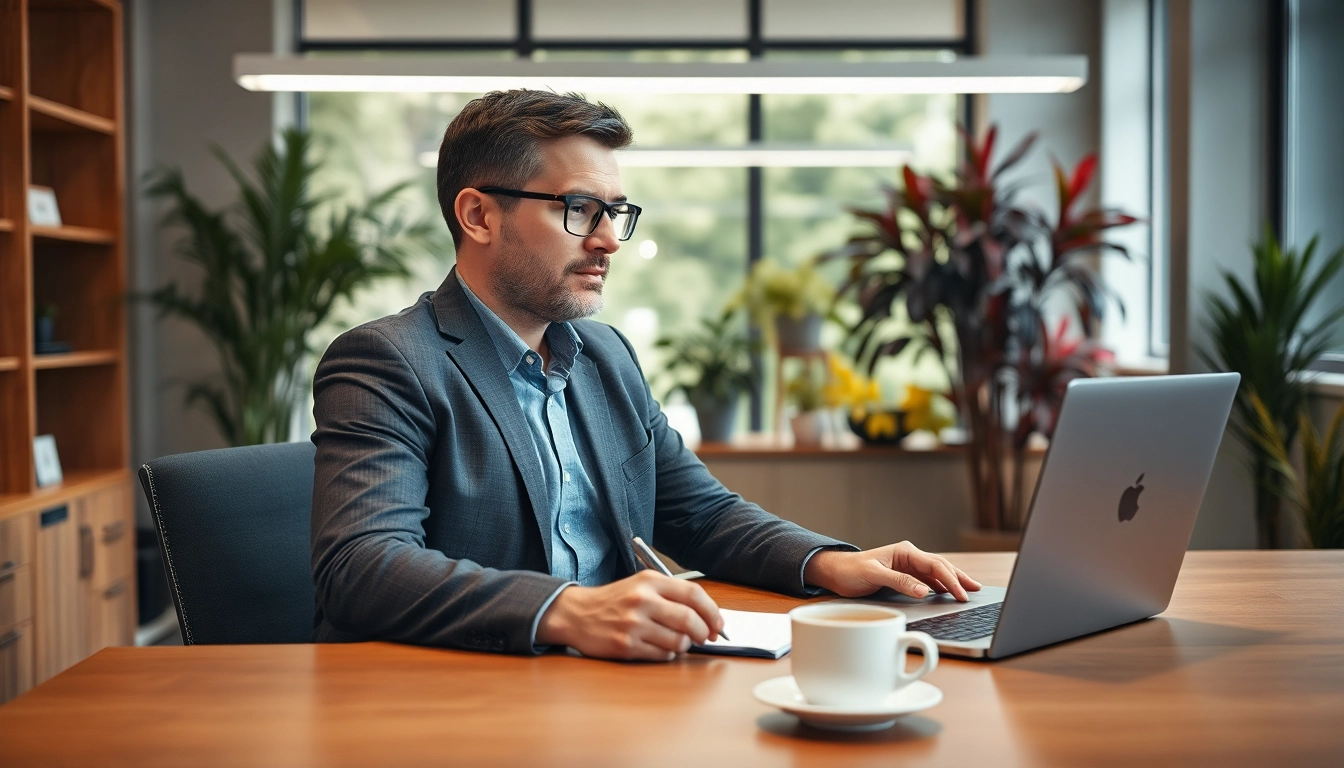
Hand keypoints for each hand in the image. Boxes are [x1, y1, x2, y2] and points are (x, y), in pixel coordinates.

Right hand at [535, 570, 725, 660]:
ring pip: (678, 641)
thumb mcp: (641, 585)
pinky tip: (658, 646)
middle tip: (705, 637)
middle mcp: (642, 600)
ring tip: (676, 641)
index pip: (693, 594)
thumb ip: (672, 595)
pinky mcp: (626, 645)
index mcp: (650, 581)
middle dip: (703, 632)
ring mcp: (633, 624)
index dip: (712, 611)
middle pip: (689, 619)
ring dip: (684, 645)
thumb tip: (708, 616)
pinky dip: (667, 654)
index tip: (718, 624)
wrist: (577, 613)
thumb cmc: (614, 601)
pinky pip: (662, 655)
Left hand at [804, 541, 981, 600]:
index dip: (951, 580)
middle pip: (941, 566)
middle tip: (975, 590)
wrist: (836, 572)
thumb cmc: (851, 570)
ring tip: (970, 589)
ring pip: (937, 572)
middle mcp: (909, 556)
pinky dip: (942, 586)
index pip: (935, 564)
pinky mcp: (905, 576)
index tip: (962, 594)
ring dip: (953, 580)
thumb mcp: (874, 575)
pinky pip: (929, 580)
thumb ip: (899, 581)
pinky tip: (949, 592)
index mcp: (905, 551)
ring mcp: (908, 566)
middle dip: (959, 578)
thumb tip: (925, 590)